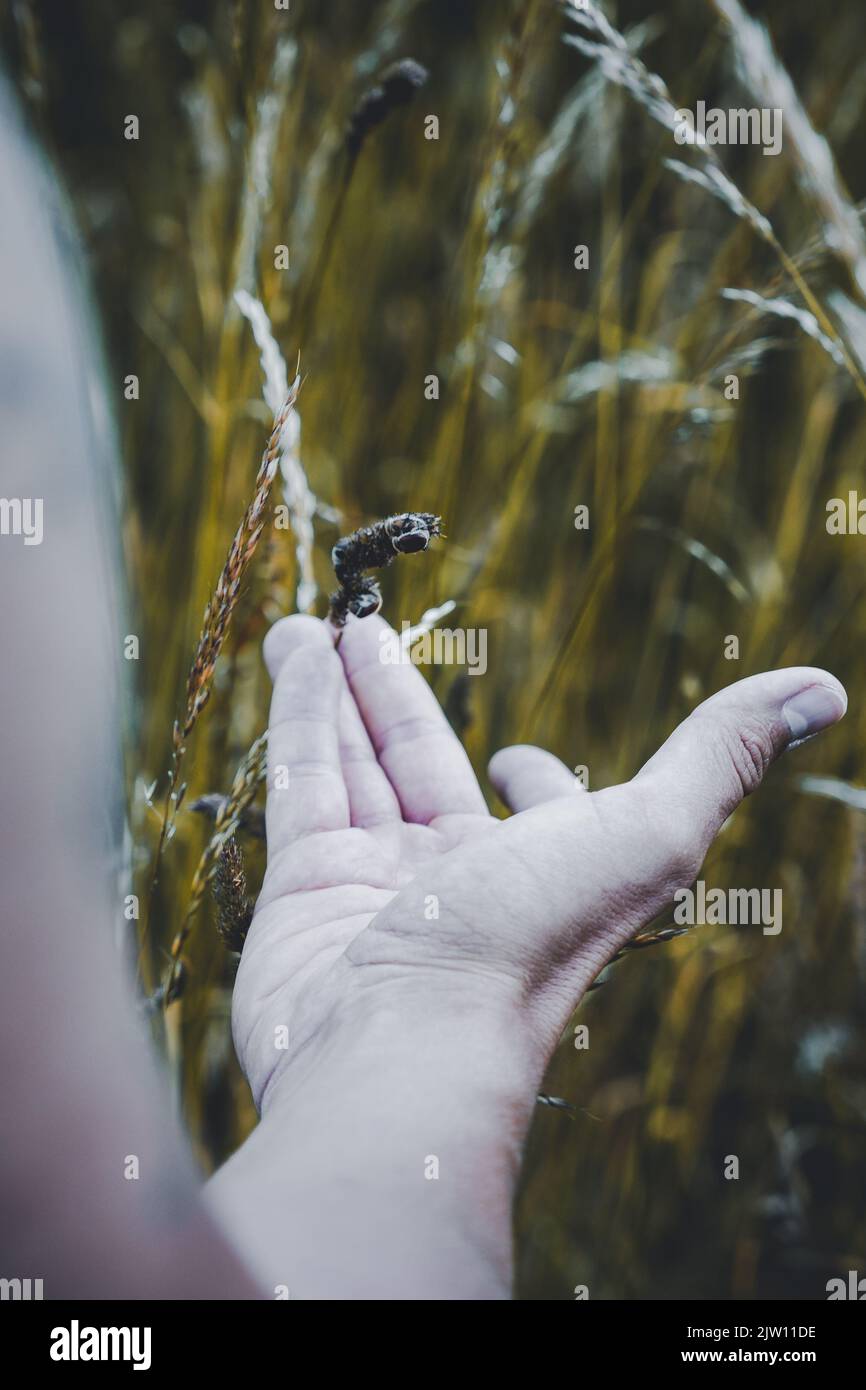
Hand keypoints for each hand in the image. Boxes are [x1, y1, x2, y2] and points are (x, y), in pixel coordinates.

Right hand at [232, 613, 846, 1111]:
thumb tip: (821, 688)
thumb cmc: (532, 944)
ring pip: (352, 767)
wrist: (401, 1052)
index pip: (534, 815)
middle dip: (392, 698)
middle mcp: (456, 881)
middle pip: (420, 765)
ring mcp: (374, 887)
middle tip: (364, 630)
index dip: (532, 783)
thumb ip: (719, 755)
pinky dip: (297, 717)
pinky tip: (295, 654)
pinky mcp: (303, 890)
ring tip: (311, 625)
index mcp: (539, 874)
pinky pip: (301, 785)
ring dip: (333, 691)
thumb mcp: (650, 832)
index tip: (516, 759)